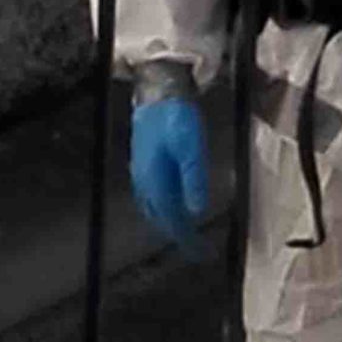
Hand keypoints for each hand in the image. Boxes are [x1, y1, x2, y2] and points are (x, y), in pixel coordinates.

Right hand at [129, 98, 209, 255]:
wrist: (157, 88)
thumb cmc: (176, 114)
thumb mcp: (191, 147)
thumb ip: (193, 179)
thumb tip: (196, 210)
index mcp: (155, 179)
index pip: (172, 219)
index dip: (187, 239)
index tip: (201, 253)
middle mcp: (144, 179)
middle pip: (161, 217)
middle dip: (178, 234)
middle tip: (196, 247)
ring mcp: (141, 169)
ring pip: (154, 206)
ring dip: (169, 221)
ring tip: (185, 230)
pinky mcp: (144, 160)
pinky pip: (152, 193)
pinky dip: (163, 205)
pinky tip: (172, 201)